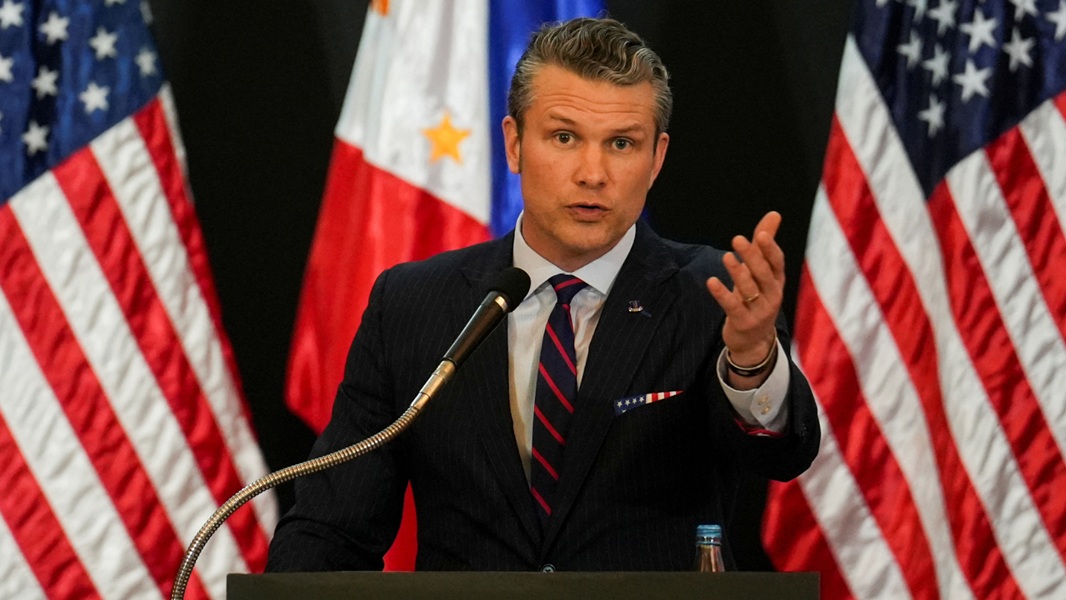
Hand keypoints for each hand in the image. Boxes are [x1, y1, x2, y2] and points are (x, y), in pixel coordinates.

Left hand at [706, 211, 784, 375]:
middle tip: (737, 239)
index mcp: (777, 280)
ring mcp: (760, 311)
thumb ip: (764, 244)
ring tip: (726, 256)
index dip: (770, 249)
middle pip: (763, 273)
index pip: (777, 262)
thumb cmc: (757, 298)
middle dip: (752, 256)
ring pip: (749, 289)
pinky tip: (711, 282)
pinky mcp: (744, 322)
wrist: (754, 340)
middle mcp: (772, 294)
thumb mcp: (761, 272)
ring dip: (737, 272)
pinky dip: (722, 294)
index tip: (761, 234)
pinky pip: (733, 306)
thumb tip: (774, 213)